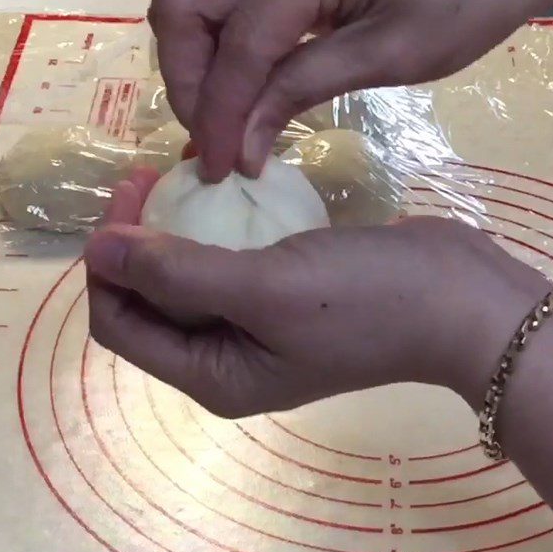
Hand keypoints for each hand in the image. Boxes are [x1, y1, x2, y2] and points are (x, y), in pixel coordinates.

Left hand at [85, 170, 550, 416]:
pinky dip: (210, 231)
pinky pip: (223, 265)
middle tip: (148, 177)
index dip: (108, 265)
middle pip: (147, 302)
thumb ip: (174, 272)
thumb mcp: (261, 287)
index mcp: (209, 375)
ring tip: (177, 176)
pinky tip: (218, 190)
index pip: (120, 326)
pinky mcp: (278, 297)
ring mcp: (251, 329)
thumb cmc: (360, 299)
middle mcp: (221, 360)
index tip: (126, 197)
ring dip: (171, 232)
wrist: (458, 298)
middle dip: (135, 244)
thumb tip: (93, 252)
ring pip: (183, 280)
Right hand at [148, 0, 550, 181]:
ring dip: (193, 64)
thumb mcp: (388, 58)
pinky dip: (214, 43)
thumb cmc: (464, 3)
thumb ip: (300, 93)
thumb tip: (237, 149)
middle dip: (187, 82)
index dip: (222, 112)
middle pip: (184, 2)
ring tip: (221, 117)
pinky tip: (235, 83)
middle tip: (211, 138)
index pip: (242, 40)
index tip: (218, 166)